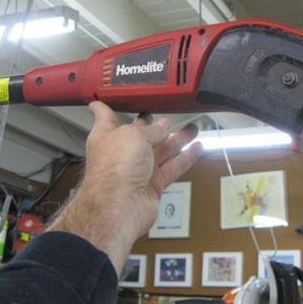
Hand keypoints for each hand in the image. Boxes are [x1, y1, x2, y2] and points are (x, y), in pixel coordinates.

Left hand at [48, 101, 202, 275]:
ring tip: (194, 128)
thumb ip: (152, 130)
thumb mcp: (134, 135)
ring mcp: (138, 170)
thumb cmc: (116, 167)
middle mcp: (122, 152)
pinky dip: (186, 158)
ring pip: (161, 150)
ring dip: (178, 139)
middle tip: (170, 116)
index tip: (104, 98)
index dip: (107, 106)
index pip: (106, 116)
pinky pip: (172, 167)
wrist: (119, 206)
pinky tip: (198, 148)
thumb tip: (164, 126)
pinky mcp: (153, 185)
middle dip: (154, 125)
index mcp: (108, 136)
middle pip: (141, 135)